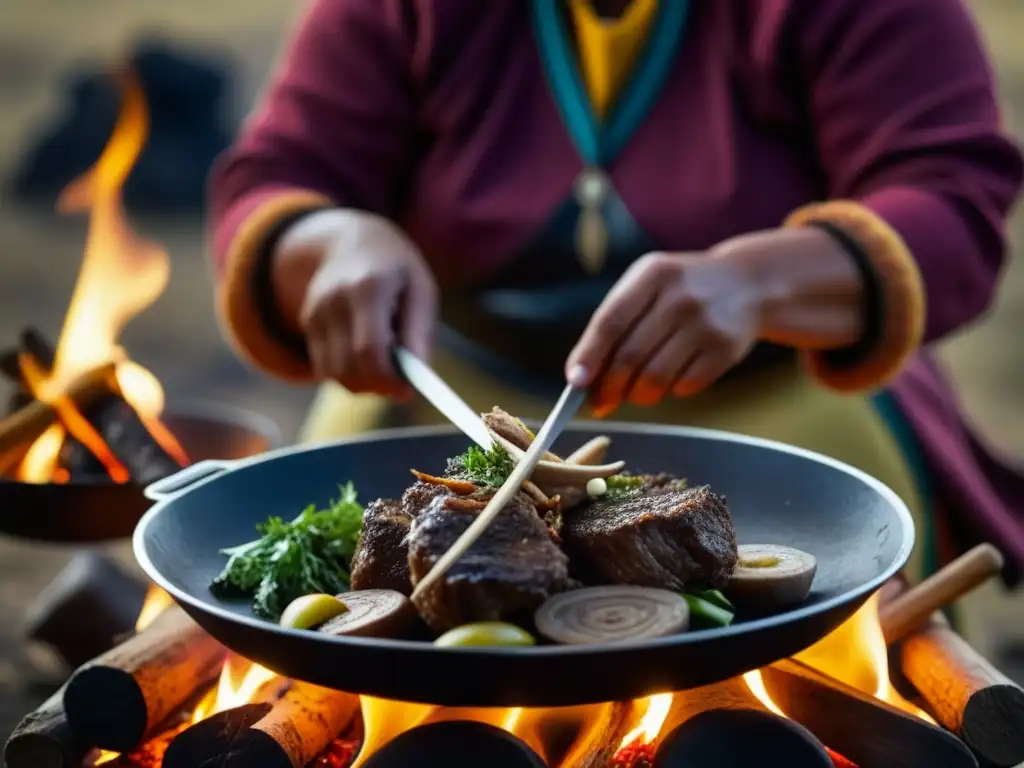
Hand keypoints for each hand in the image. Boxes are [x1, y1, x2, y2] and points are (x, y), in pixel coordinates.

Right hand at [276, 209, 437, 397]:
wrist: (351, 241)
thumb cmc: (397, 269)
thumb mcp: (421, 289)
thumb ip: (420, 330)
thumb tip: (420, 373)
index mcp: (368, 286)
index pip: (370, 349)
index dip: (389, 378)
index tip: (409, 390)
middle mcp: (334, 299)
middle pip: (349, 367)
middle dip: (378, 386)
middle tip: (401, 384)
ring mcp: (315, 312)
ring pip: (335, 374)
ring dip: (364, 383)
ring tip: (386, 364)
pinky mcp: (307, 323)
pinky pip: (326, 368)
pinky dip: (349, 374)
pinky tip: (366, 356)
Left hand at [566, 251, 762, 413]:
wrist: (747, 285)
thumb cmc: (680, 291)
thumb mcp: (648, 287)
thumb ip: (615, 323)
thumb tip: (581, 379)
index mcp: (652, 274)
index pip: (610, 320)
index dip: (589, 355)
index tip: (575, 383)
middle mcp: (680, 295)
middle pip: (630, 355)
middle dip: (609, 387)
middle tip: (602, 401)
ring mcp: (706, 322)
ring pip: (655, 377)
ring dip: (638, 395)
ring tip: (637, 392)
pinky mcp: (726, 349)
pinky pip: (685, 385)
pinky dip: (670, 391)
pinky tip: (671, 381)